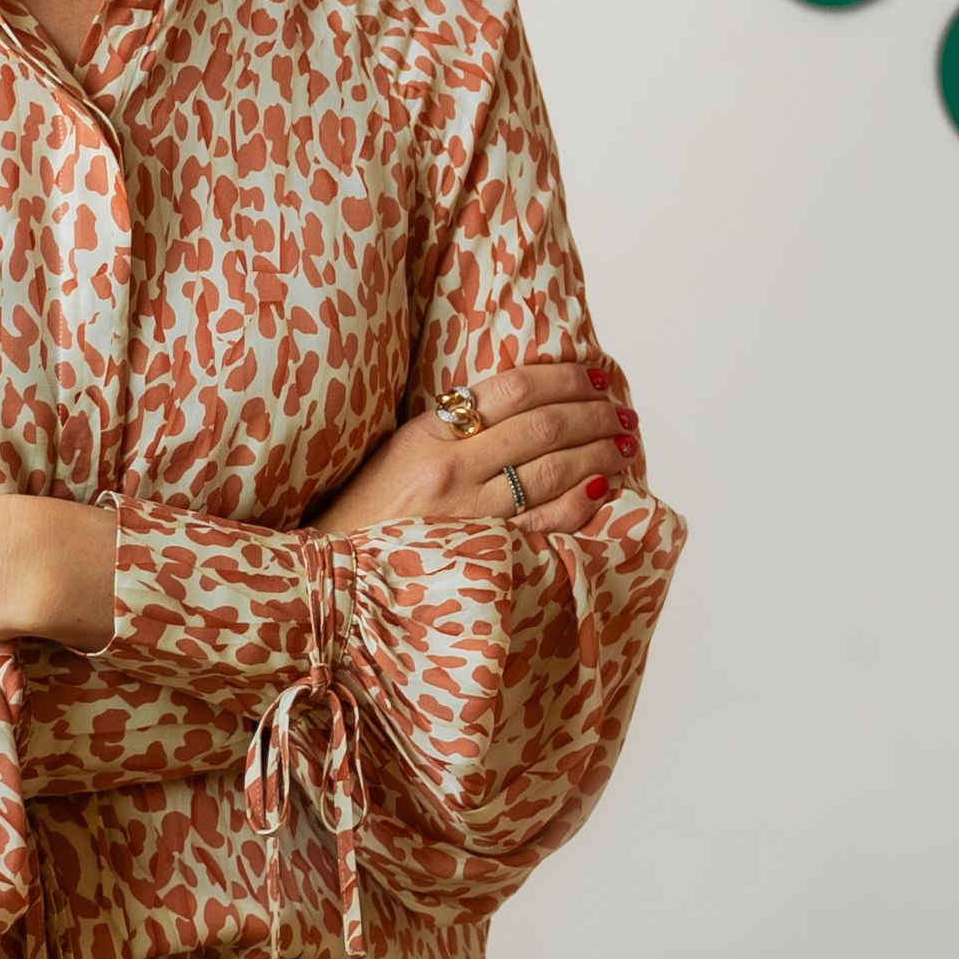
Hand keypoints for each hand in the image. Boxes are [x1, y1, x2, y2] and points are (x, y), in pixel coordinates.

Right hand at [308, 362, 638, 537]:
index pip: (511, 389)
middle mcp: (451, 471)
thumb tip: (523, 403)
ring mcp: (469, 515)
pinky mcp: (483, 555)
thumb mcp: (398, 453)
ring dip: (598, 452)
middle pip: (542, 427)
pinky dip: (581, 500)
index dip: (563, 378)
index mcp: (428, 435)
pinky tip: (603, 487)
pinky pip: (546, 523)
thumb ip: (454, 428)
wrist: (335, 582)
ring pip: (553, 471)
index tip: (595, 376)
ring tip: (623, 441)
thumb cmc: (369, 514)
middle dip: (593, 413)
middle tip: (621, 409)